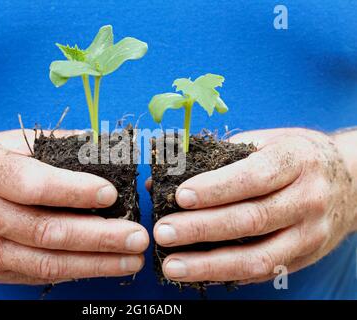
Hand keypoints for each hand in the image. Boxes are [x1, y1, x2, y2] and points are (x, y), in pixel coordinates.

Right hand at [0, 130, 148, 283]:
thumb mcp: (3, 143)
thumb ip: (51, 144)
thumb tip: (100, 146)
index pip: (35, 185)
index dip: (76, 192)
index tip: (111, 194)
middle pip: (47, 231)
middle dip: (99, 237)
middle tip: (136, 236)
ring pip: (47, 261)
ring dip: (95, 263)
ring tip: (130, 259)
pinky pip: (38, 274)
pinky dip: (74, 271)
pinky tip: (102, 266)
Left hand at [152, 128, 356, 283]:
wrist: (349, 182)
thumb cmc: (295, 157)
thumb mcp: (265, 142)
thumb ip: (218, 157)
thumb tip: (164, 179)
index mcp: (295, 161)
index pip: (254, 177)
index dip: (215, 188)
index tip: (180, 196)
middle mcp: (307, 199)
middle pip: (251, 219)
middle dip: (201, 228)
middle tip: (163, 232)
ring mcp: (309, 233)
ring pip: (258, 257)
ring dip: (210, 265)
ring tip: (172, 265)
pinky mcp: (304, 257)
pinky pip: (263, 272)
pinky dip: (227, 275)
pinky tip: (198, 272)